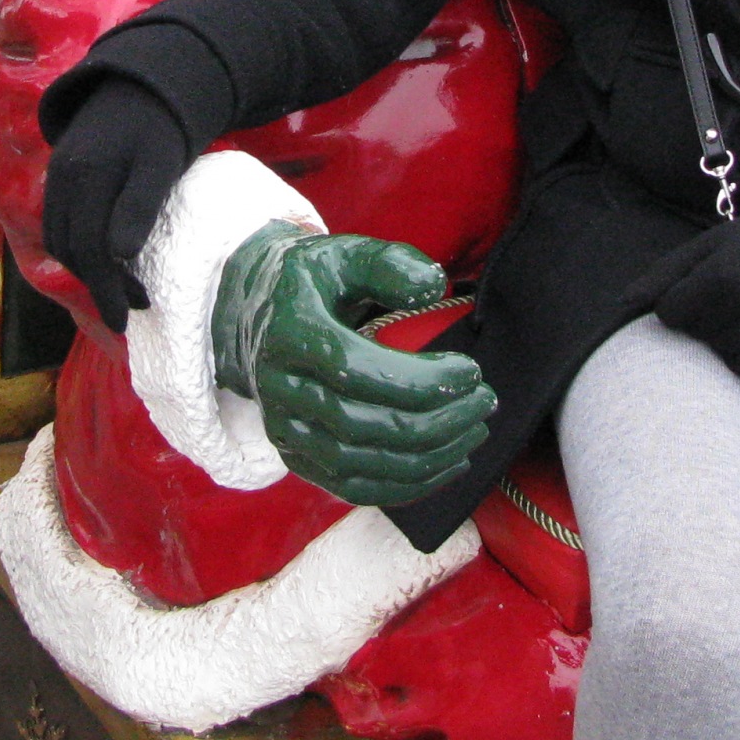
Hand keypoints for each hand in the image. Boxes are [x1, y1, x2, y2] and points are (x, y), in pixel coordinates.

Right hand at [42, 76, 192, 330]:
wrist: (142, 84)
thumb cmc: (160, 127)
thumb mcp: (161, 164)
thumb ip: (140, 205)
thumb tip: (119, 254)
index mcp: (87, 176)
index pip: (89, 249)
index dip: (106, 288)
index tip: (126, 318)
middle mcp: (62, 179)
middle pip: (69, 250)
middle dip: (99, 285)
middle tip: (135, 304)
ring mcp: (56, 177)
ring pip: (59, 239)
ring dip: (86, 269)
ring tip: (122, 288)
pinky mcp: (59, 176)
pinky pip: (58, 223)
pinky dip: (76, 248)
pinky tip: (104, 257)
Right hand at [213, 225, 495, 507]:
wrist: (254, 313)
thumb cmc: (313, 282)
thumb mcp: (345, 253)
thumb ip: (390, 264)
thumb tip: (433, 289)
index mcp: (290, 333)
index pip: (354, 370)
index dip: (418, 380)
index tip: (470, 371)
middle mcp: (279, 388)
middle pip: (360, 425)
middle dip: (435, 421)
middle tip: (484, 401)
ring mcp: (284, 428)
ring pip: (358, 465)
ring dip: (428, 458)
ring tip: (474, 431)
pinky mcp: (296, 457)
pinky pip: (352, 487)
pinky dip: (405, 486)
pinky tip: (448, 464)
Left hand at [651, 206, 739, 380]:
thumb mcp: (708, 245)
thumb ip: (664, 272)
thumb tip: (621, 302)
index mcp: (718, 272)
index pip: (668, 313)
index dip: (677, 303)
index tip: (697, 290)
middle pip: (693, 334)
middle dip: (701, 319)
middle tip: (727, 296)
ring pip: (717, 353)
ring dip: (722, 338)